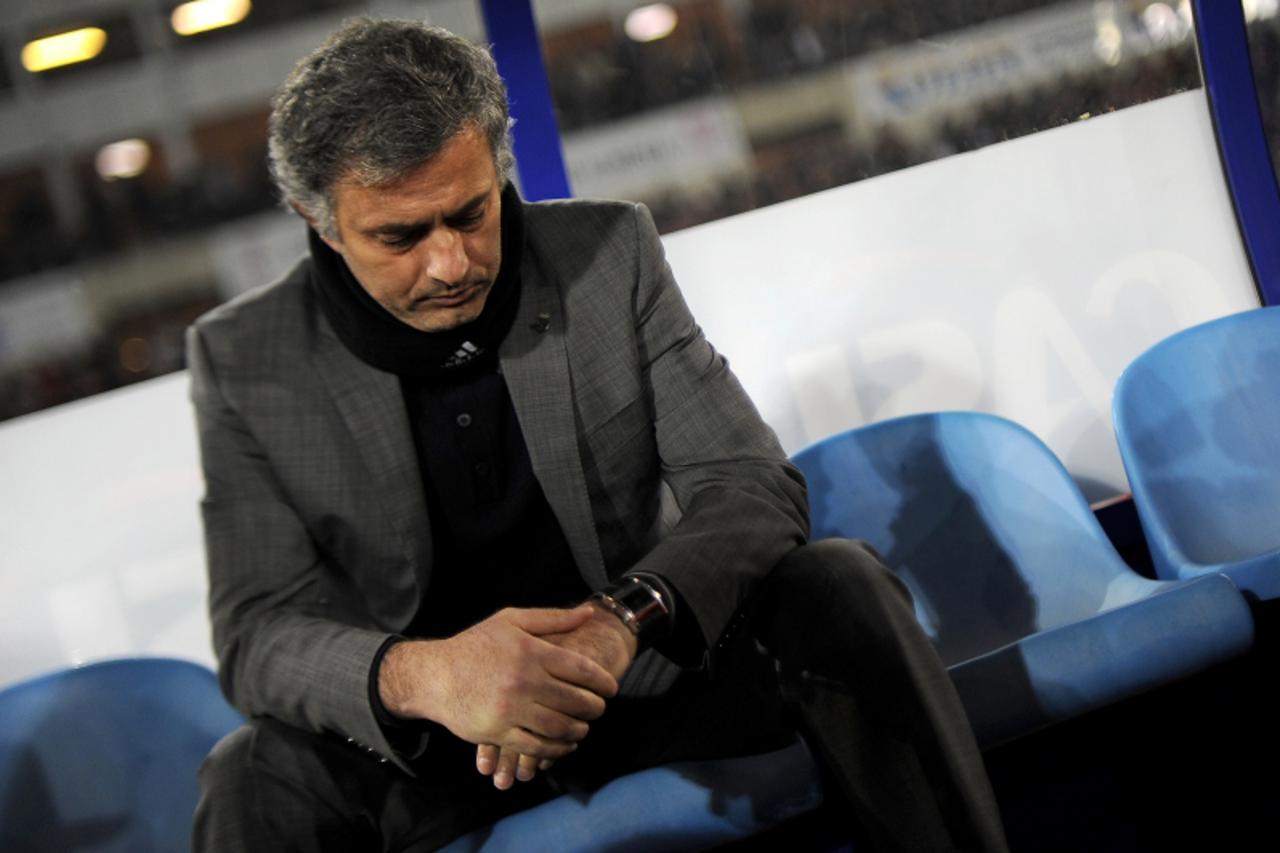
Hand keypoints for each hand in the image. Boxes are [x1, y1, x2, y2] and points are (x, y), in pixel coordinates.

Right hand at [476, 601, 638, 786]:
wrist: (435, 675)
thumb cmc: (476, 645)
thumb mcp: (511, 621)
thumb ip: (553, 618)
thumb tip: (589, 614)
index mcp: (531, 652)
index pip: (582, 670)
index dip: (603, 682)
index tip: (611, 689)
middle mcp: (524, 681)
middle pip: (576, 701)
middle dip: (595, 708)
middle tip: (598, 708)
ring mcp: (511, 709)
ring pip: (561, 727)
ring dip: (580, 730)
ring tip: (583, 726)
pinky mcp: (499, 733)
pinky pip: (538, 746)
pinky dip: (558, 749)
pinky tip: (564, 743)